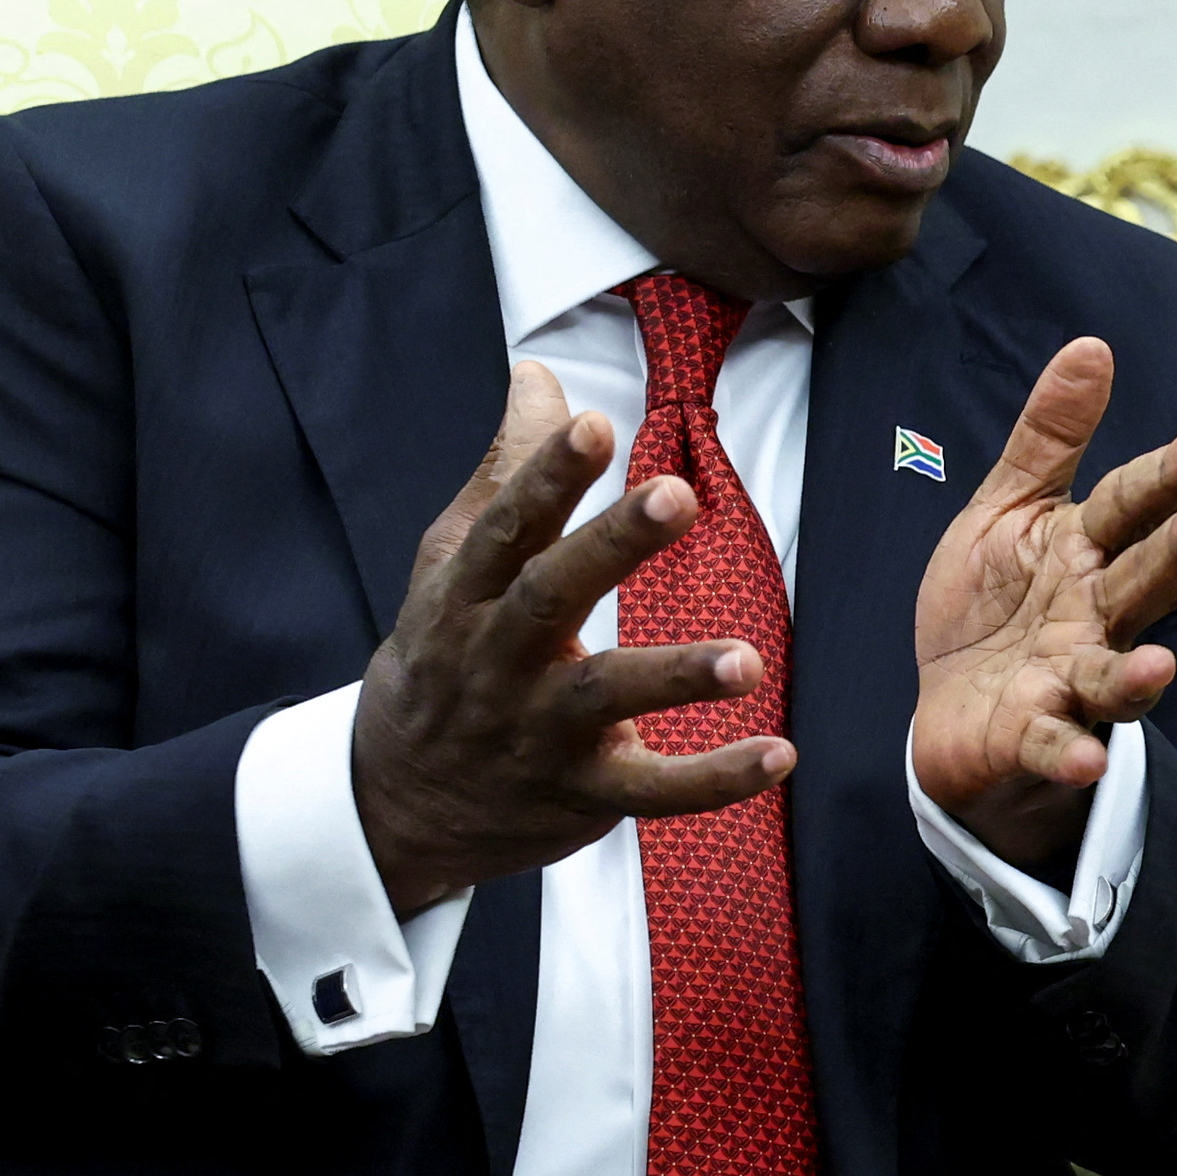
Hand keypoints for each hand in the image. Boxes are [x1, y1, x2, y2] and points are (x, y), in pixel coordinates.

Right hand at [352, 362, 795, 915]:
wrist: (397, 802)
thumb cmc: (443, 656)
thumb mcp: (452, 565)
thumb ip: (507, 470)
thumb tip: (540, 373)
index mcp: (466, 593)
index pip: (505, 525)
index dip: (545, 474)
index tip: (592, 422)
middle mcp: (496, 659)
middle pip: (552, 595)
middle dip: (612, 545)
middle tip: (677, 494)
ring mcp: (538, 731)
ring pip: (604, 698)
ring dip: (676, 676)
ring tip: (748, 659)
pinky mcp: (581, 793)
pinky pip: (652, 792)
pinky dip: (714, 780)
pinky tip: (779, 753)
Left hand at [912, 338, 1176, 875]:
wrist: (949, 710)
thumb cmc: (990, 604)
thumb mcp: (1007, 510)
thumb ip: (1049, 438)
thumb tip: (1093, 345)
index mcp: (1084, 551)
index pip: (1131, 504)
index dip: (1166, 471)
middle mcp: (1092, 615)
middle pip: (1144, 579)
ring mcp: (1067, 679)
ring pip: (1114, 675)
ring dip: (1138, 676)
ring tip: (1161, 664)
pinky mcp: (1032, 735)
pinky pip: (1053, 744)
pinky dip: (1067, 752)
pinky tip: (1083, 757)